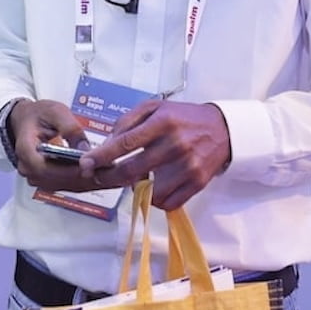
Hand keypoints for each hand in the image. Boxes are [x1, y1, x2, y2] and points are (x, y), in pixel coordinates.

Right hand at [4, 99, 101, 194]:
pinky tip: (101, 176)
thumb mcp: (55, 112)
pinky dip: (83, 182)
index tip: (92, 168)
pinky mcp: (47, 180)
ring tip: (109, 176)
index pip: (46, 169)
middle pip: (58, 181)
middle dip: (84, 178)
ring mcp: (37, 177)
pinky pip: (66, 185)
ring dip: (86, 183)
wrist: (26, 120)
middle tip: (109, 173)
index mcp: (26, 151)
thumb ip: (70, 128)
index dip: (70, 171)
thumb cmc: (38, 115)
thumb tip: (85, 149)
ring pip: (64, 186)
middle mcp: (29, 169)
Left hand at [81, 99, 230, 210]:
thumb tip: (108, 142)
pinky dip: (155, 199)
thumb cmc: (184, 117)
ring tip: (136, 177)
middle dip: (109, 176)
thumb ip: (128, 120)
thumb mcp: (156, 107)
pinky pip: (167, 202)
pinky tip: (154, 186)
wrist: (224, 129)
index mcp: (163, 122)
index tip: (86, 164)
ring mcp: (188, 166)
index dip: (102, 156)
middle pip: (132, 170)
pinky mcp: (197, 183)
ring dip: (135, 188)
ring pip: (149, 191)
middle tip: (99, 175)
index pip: (125, 143)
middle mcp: (175, 145)